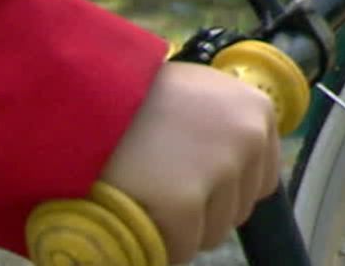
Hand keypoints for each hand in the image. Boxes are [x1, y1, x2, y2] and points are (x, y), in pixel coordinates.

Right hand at [97, 62, 280, 263]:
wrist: (81, 95)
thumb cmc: (134, 95)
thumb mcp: (198, 95)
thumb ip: (224, 127)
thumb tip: (234, 170)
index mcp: (257, 111)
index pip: (262, 179)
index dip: (226, 189)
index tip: (193, 182)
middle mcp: (248, 138)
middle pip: (239, 208)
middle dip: (204, 209)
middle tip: (162, 187)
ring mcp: (220, 170)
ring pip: (212, 233)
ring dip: (182, 229)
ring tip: (146, 197)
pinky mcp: (185, 203)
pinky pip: (180, 248)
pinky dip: (158, 246)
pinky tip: (135, 220)